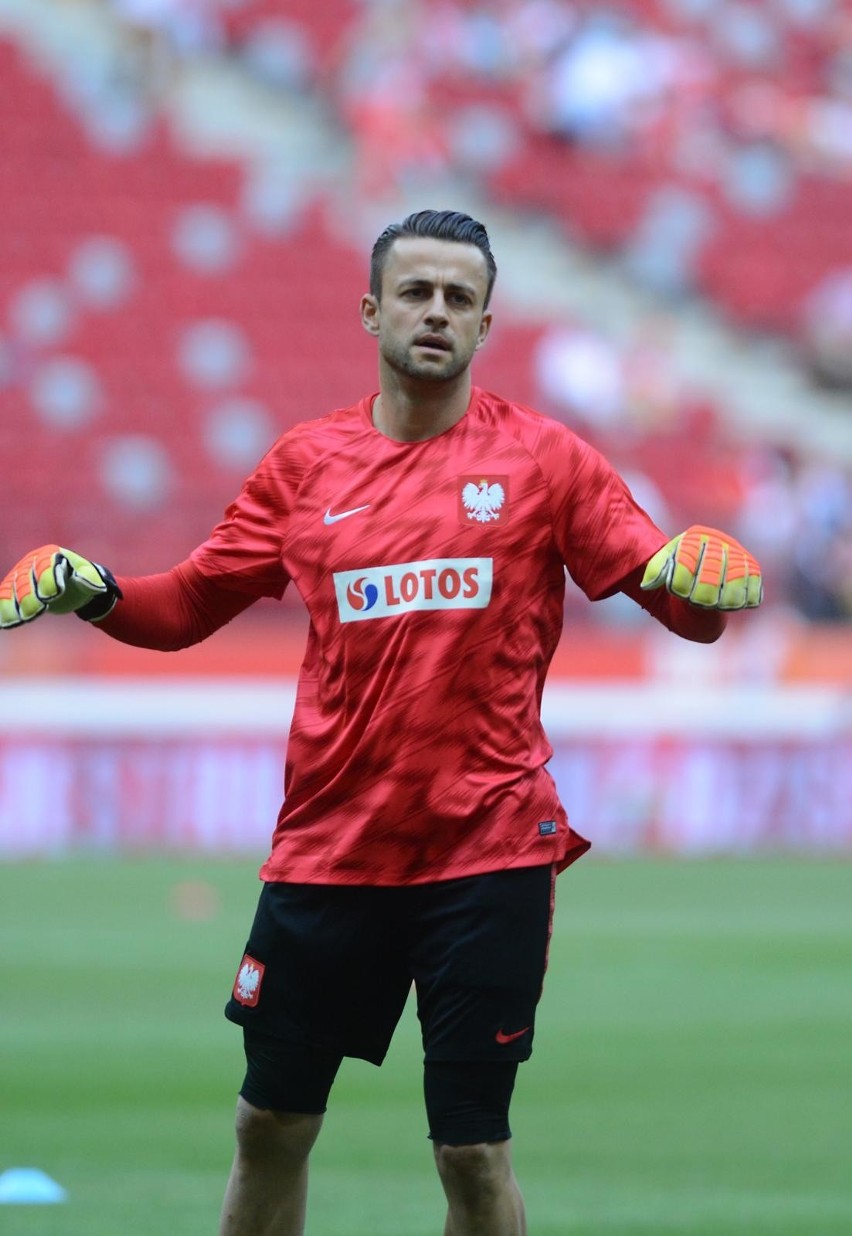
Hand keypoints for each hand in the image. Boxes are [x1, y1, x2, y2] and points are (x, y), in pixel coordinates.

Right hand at [0, 545, 121, 628]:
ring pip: (12, 589)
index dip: (47, 580)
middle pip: (26, 578)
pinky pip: (4, 597)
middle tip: (34, 612)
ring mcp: (20, 575)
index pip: (46, 566)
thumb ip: (90, 579)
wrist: (72, 587)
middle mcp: (32, 562)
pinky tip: (4, 621)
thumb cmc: (83, 579)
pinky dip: (3, 608)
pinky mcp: (13, 588)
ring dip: (13, 604)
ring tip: (17, 619)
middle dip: (29, 596)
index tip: (50, 596)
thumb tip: (95, 584)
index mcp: (52, 555)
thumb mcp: (91, 578)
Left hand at [641, 525, 762, 610]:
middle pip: (712, 572)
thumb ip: (655, 572)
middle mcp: (719, 541)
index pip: (688, 557)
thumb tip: (647, 585)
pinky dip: (744, 599)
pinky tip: (731, 604)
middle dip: (702, 593)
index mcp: (695, 537)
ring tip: (715, 605)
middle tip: (697, 602)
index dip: (682, 580)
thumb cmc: (681, 570)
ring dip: (723, 599)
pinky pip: (754, 585)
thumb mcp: (664, 567)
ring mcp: (738, 553)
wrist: (706, 569)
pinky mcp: (753, 568)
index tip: (679, 593)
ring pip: (735, 581)